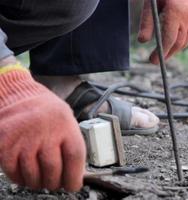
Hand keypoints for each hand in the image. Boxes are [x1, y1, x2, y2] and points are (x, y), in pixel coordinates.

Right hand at [0, 71, 85, 190]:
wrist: (17, 94)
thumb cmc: (45, 110)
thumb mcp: (66, 119)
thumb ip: (71, 144)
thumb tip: (77, 173)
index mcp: (65, 125)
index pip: (75, 157)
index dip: (75, 176)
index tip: (73, 185)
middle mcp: (45, 132)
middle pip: (53, 170)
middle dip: (55, 182)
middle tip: (55, 183)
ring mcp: (24, 139)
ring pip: (33, 175)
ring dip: (38, 183)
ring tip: (41, 179)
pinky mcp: (5, 146)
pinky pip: (14, 172)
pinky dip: (20, 179)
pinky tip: (25, 174)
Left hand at [138, 0, 187, 63]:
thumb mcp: (151, 4)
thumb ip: (147, 22)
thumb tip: (142, 41)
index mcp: (175, 12)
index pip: (169, 38)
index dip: (161, 52)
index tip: (153, 61)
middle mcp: (187, 17)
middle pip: (178, 43)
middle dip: (167, 53)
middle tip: (156, 60)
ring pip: (185, 40)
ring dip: (174, 50)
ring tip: (163, 54)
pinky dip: (182, 42)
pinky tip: (174, 45)